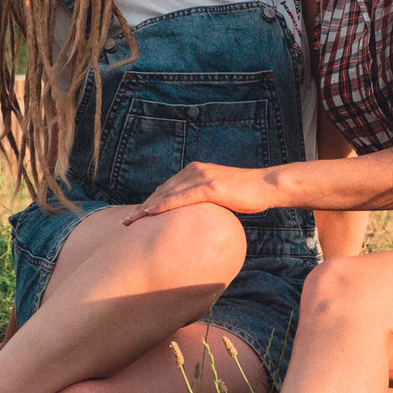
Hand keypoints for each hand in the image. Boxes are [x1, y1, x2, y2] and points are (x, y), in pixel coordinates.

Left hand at [122, 161, 276, 224]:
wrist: (266, 186)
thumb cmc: (246, 194)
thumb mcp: (220, 195)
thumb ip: (204, 199)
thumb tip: (194, 216)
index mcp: (195, 171)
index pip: (166, 189)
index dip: (149, 202)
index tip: (136, 216)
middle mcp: (195, 171)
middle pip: (162, 191)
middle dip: (142, 207)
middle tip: (126, 222)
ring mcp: (202, 178)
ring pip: (168, 194)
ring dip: (147, 208)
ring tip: (132, 221)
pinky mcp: (210, 187)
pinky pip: (182, 198)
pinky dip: (164, 205)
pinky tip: (151, 213)